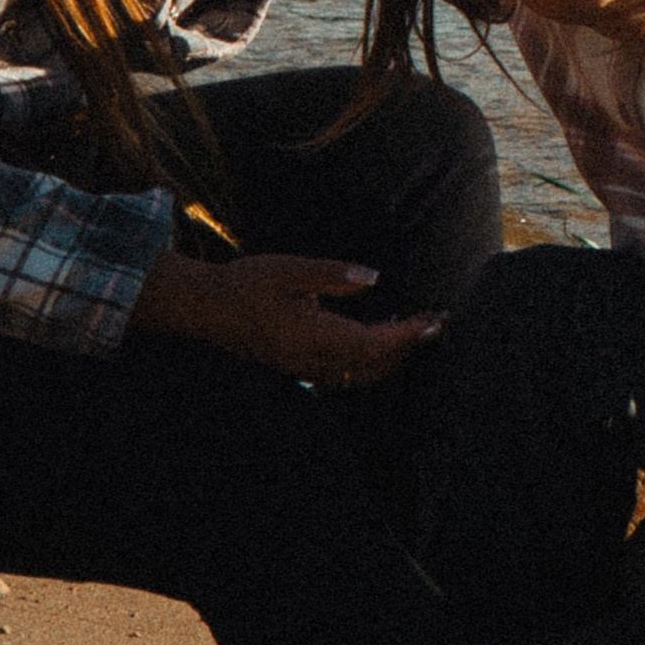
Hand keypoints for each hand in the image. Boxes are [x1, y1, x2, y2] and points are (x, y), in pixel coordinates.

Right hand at [132, 248, 442, 385]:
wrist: (207, 308)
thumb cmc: (246, 283)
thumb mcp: (288, 268)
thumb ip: (332, 275)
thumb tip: (374, 280)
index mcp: (310, 336)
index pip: (371, 343)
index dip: (407, 335)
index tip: (435, 321)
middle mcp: (311, 360)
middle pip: (373, 366)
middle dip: (409, 346)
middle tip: (437, 321)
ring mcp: (306, 369)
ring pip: (362, 376)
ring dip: (394, 358)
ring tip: (417, 330)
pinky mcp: (301, 368)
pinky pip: (347, 375)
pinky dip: (373, 362)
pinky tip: (381, 337)